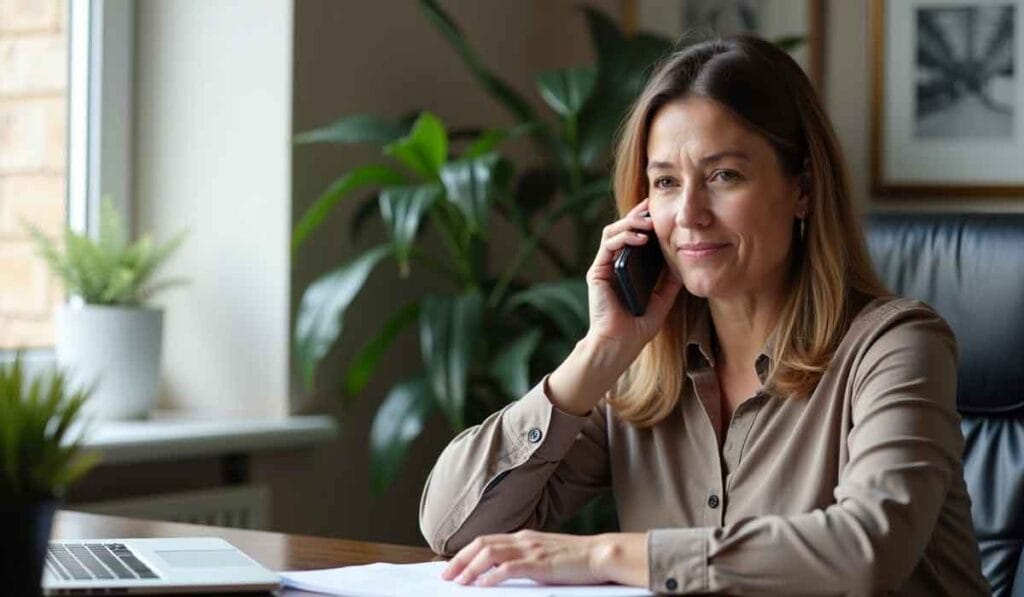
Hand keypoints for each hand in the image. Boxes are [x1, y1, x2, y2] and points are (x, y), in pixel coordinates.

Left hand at [440, 530, 647, 587]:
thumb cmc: (576, 559)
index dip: (465, 553)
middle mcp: (523, 539)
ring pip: (491, 554)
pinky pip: (509, 568)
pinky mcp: (540, 563)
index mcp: (523, 537)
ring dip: (471, 568)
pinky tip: (483, 585)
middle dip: (460, 560)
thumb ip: (525, 558)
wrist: (601, 554)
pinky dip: (492, 576)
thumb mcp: (545, 554)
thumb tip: (502, 571)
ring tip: (459, 582)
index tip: (451, 566)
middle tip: (445, 576)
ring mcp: (531, 550)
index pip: (486, 541)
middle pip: (482, 544)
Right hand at [586, 198, 681, 357]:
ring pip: (613, 231)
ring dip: (630, 222)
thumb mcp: (662, 300)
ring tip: (648, 222)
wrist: (619, 344)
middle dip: (638, 214)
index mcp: (628, 269)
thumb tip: (684, 262)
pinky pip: (608, 245)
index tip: (662, 211)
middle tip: (654, 207)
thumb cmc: (638, 327)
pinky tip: (640, 237)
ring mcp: (604, 266)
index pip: (635, 237)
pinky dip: (623, 236)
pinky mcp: (597, 271)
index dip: (646, 221)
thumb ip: (669, 282)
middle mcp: (614, 264)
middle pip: (623, 229)